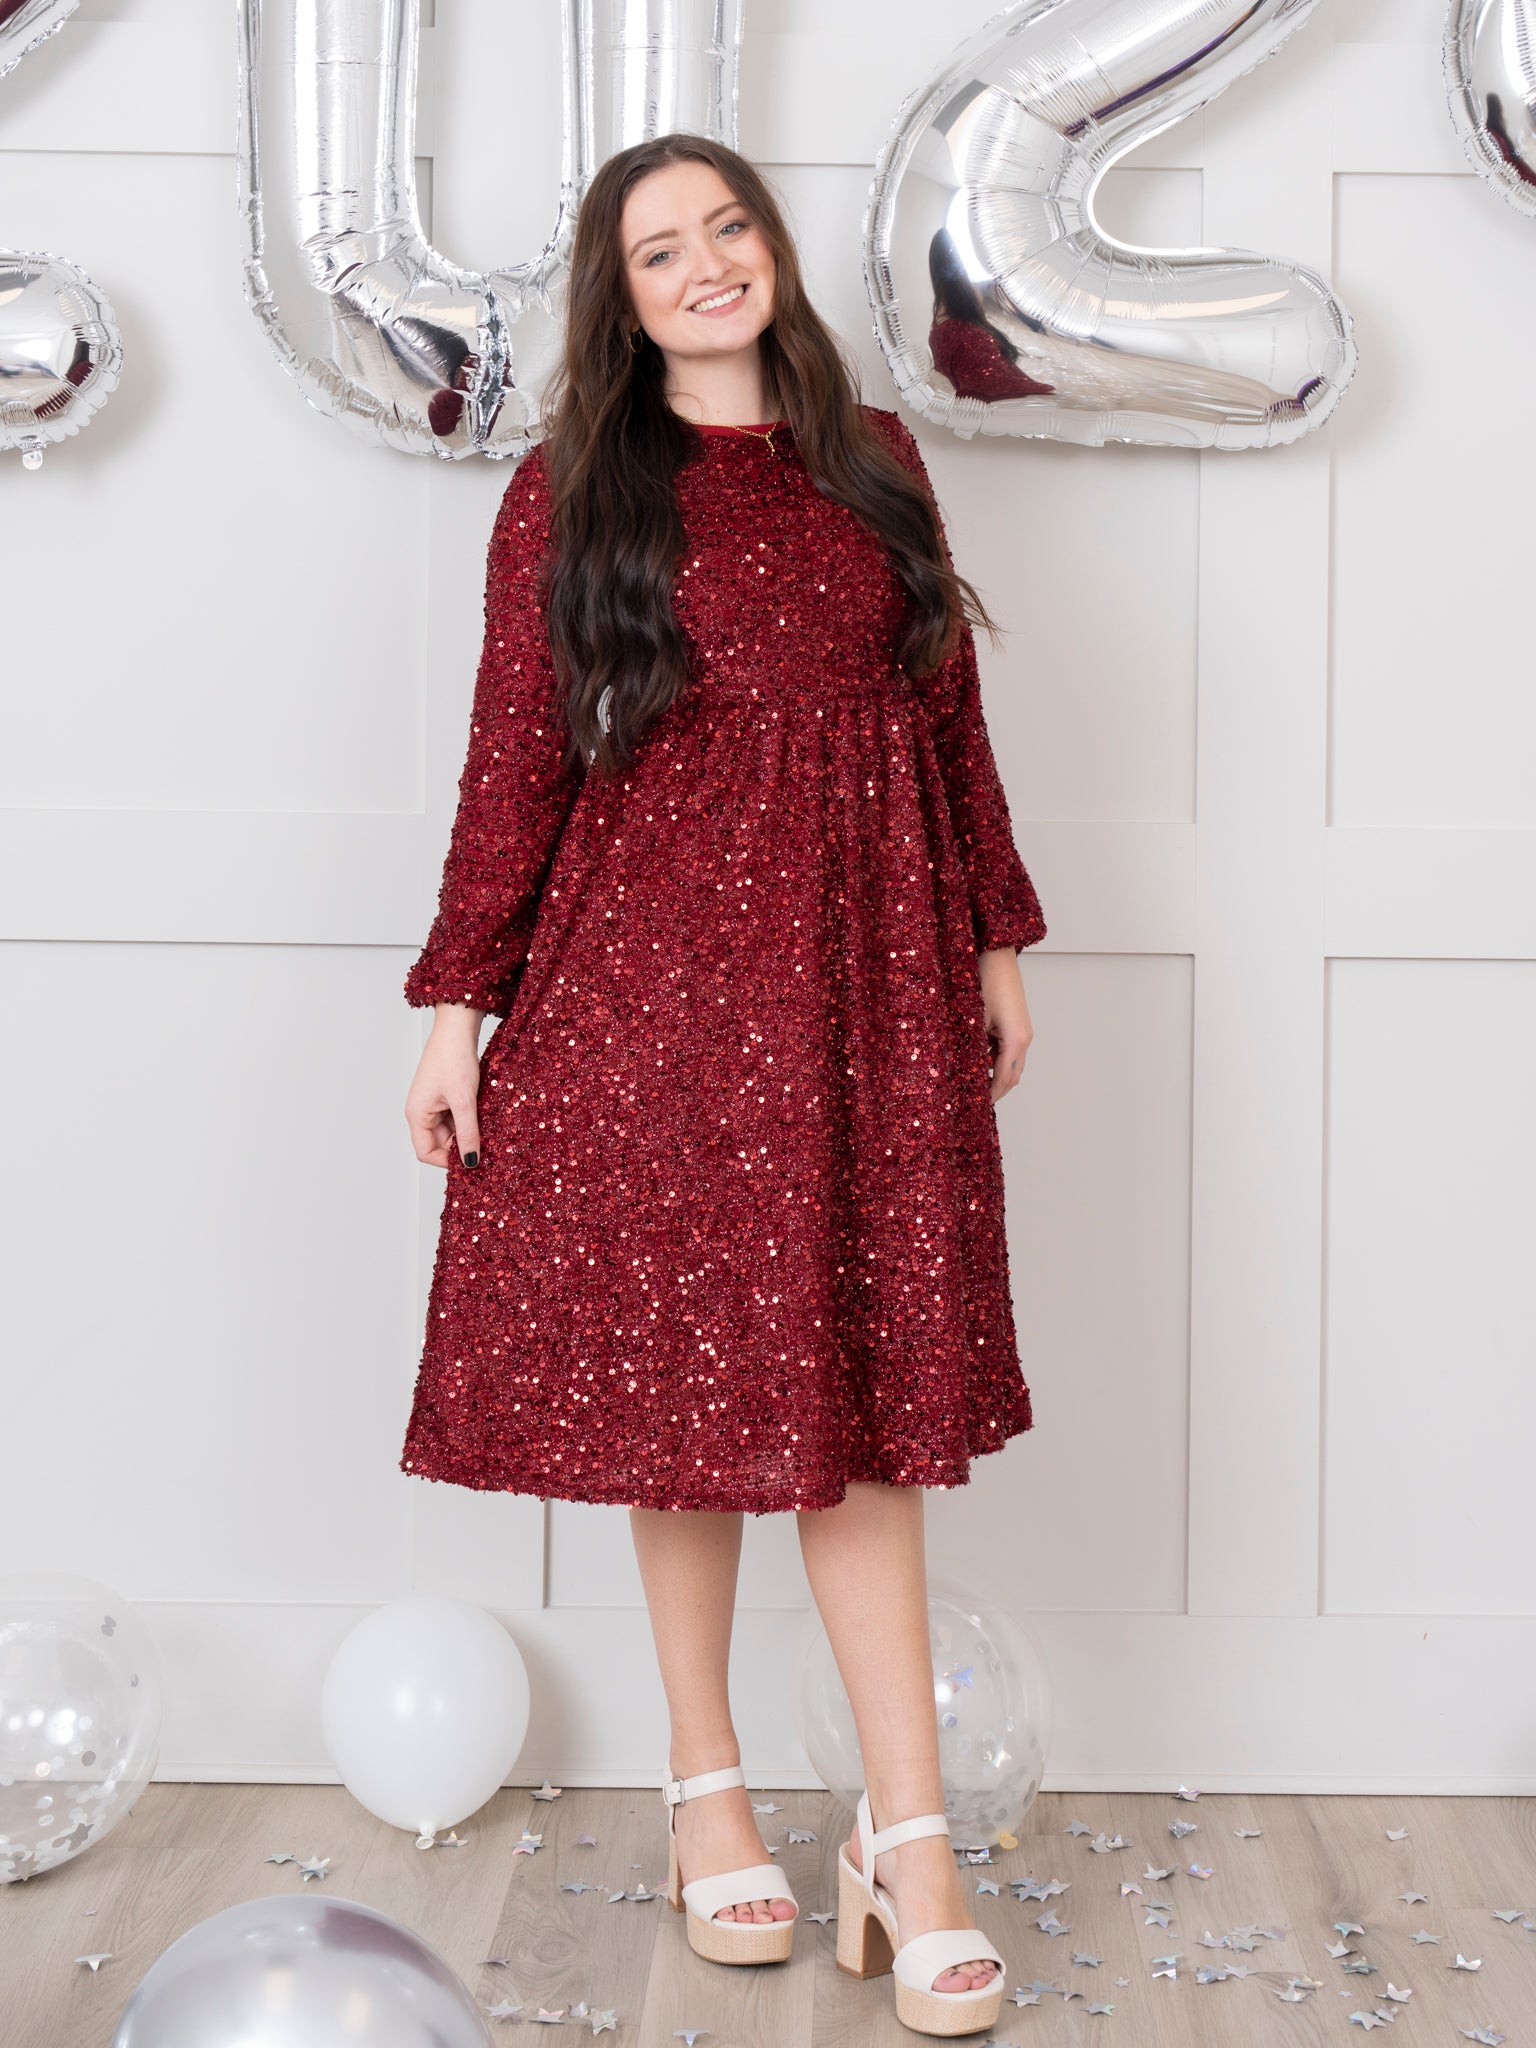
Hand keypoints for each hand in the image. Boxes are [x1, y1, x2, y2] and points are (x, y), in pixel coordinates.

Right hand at [405, 1007, 484, 1168]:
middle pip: (439, 1143)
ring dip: (467, 1131)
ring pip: (450, 1130)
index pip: (425, 1152)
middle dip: (461, 1145)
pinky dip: (469, 1119)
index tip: (471, 1161)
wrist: (457, 1027)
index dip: (446, 1161)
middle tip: (486, 1144)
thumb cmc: (454, 1059)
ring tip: (486, 1125)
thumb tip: (470, 1162)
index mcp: (417, 1115)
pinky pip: (455, 1116)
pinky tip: (483, 1114)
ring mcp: (432, 1103)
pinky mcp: (444, 1095)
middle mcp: (421, 1111)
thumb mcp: (465, 1101)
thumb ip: (468, 1133)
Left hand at [977, 947, 1032, 1104]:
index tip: (978, 1107)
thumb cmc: (985, 981)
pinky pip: (1007, 1050)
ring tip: (974, 1085)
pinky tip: (977, 1063)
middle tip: (976, 1102)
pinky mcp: (1017, 1025)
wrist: (996, 955)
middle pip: (1012, 1076)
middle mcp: (1024, 1038)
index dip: (991, 1095)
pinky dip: (994, 1060)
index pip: (1004, 1078)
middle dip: (996, 1090)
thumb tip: (961, 1069)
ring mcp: (1022, 1031)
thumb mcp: (973, 1018)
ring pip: (1011, 1064)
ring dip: (995, 1075)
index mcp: (1015, 1040)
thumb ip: (971, 1046)